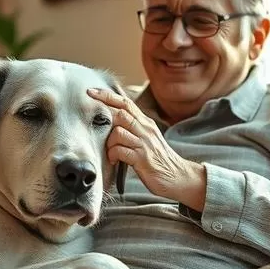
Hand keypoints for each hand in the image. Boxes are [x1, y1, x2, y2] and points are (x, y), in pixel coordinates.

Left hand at [87, 87, 207, 210]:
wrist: (178, 176)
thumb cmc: (158, 159)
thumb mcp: (147, 138)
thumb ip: (132, 128)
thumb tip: (112, 120)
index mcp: (145, 123)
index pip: (125, 102)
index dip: (107, 95)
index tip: (91, 91)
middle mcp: (145, 129)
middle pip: (121, 112)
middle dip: (103, 113)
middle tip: (91, 119)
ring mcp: (144, 143)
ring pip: (118, 131)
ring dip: (109, 142)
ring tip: (111, 152)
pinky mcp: (142, 158)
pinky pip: (120, 150)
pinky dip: (113, 155)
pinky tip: (115, 161)